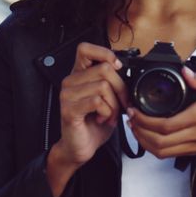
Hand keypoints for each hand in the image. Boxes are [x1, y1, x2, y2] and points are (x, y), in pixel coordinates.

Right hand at [46, 42, 128, 196]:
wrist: (79, 148)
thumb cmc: (92, 124)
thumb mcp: (107, 99)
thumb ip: (112, 84)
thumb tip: (129, 74)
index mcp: (79, 75)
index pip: (85, 48)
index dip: (104, 53)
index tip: (118, 67)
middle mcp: (70, 82)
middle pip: (104, 69)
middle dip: (120, 89)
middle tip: (121, 105)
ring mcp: (67, 95)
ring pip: (103, 86)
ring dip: (114, 105)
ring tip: (110, 116)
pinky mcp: (69, 110)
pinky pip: (97, 102)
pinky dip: (106, 112)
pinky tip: (102, 119)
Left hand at [127, 67, 195, 170]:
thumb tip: (185, 72)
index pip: (167, 124)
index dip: (145, 120)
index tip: (135, 109)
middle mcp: (195, 133)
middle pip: (159, 141)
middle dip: (139, 130)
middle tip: (130, 116)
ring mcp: (193, 144)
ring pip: (161, 151)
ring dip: (143, 140)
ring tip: (135, 125)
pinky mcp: (192, 150)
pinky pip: (167, 153)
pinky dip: (152, 146)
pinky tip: (146, 135)